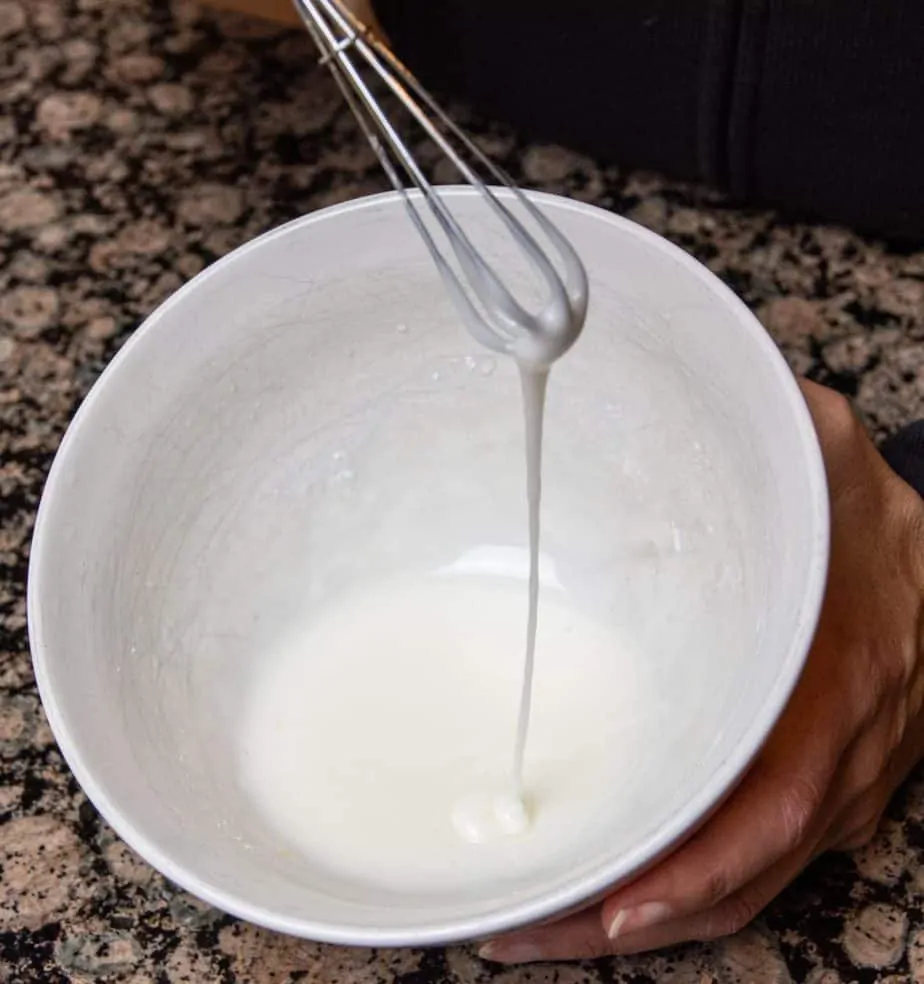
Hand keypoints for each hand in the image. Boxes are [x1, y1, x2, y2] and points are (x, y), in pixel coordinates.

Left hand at [481, 380, 923, 962]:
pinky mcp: (812, 794)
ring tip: (537, 927)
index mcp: (836, 680)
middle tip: (522, 926)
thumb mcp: (820, 453)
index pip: (770, 801)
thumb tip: (667, 387)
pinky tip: (608, 895)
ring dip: (637, 917)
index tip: (609, 899)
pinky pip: (745, 866)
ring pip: (736, 887)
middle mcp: (834, 757)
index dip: (693, 864)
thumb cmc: (861, 515)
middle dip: (626, 914)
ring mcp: (829, 789)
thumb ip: (759, 430)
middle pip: (734, 873)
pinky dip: (677, 893)